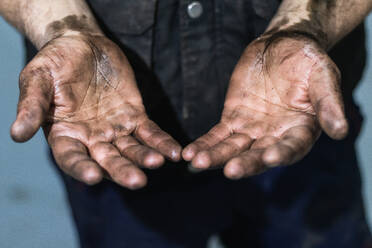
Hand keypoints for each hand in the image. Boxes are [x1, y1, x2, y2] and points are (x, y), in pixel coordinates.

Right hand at [11, 34, 180, 188]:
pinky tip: (174, 152)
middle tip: (137, 181)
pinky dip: (161, 143)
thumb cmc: (54, 61)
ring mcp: (115, 129)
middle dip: (122, 171)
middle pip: (107, 160)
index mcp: (65, 134)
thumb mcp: (37, 79)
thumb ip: (31, 106)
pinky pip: (150, 132)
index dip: (81, 168)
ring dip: (145, 158)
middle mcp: (91, 138)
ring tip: (158, 162)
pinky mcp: (135, 116)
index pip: (71, 158)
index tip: (94, 177)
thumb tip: (17, 134)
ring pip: (131, 149)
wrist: (82, 43)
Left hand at [183, 34, 347, 178]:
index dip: (282, 153)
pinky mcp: (232, 119)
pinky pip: (217, 136)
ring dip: (216, 157)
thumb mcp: (323, 76)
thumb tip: (341, 131)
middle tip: (231, 170)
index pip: (292, 147)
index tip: (270, 156)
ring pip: (233, 148)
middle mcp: (275, 136)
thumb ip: (329, 103)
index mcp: (300, 130)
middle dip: (245, 163)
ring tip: (199, 163)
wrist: (283, 46)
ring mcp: (252, 129)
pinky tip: (191, 154)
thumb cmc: (308, 62)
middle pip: (259, 154)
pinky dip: (205, 144)